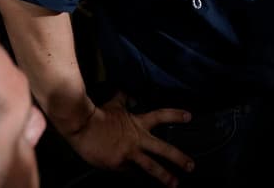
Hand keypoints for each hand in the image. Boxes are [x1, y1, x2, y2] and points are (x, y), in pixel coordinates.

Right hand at [64, 94, 193, 185]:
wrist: (82, 126)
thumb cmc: (98, 114)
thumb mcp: (115, 103)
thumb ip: (125, 99)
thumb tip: (131, 95)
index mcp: (138, 123)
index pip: (161, 116)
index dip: (176, 115)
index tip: (189, 117)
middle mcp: (138, 139)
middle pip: (163, 149)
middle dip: (179, 158)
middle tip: (191, 166)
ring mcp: (129, 153)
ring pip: (151, 167)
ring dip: (164, 176)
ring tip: (174, 183)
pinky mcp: (117, 165)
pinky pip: (129, 174)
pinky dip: (136, 179)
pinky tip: (143, 185)